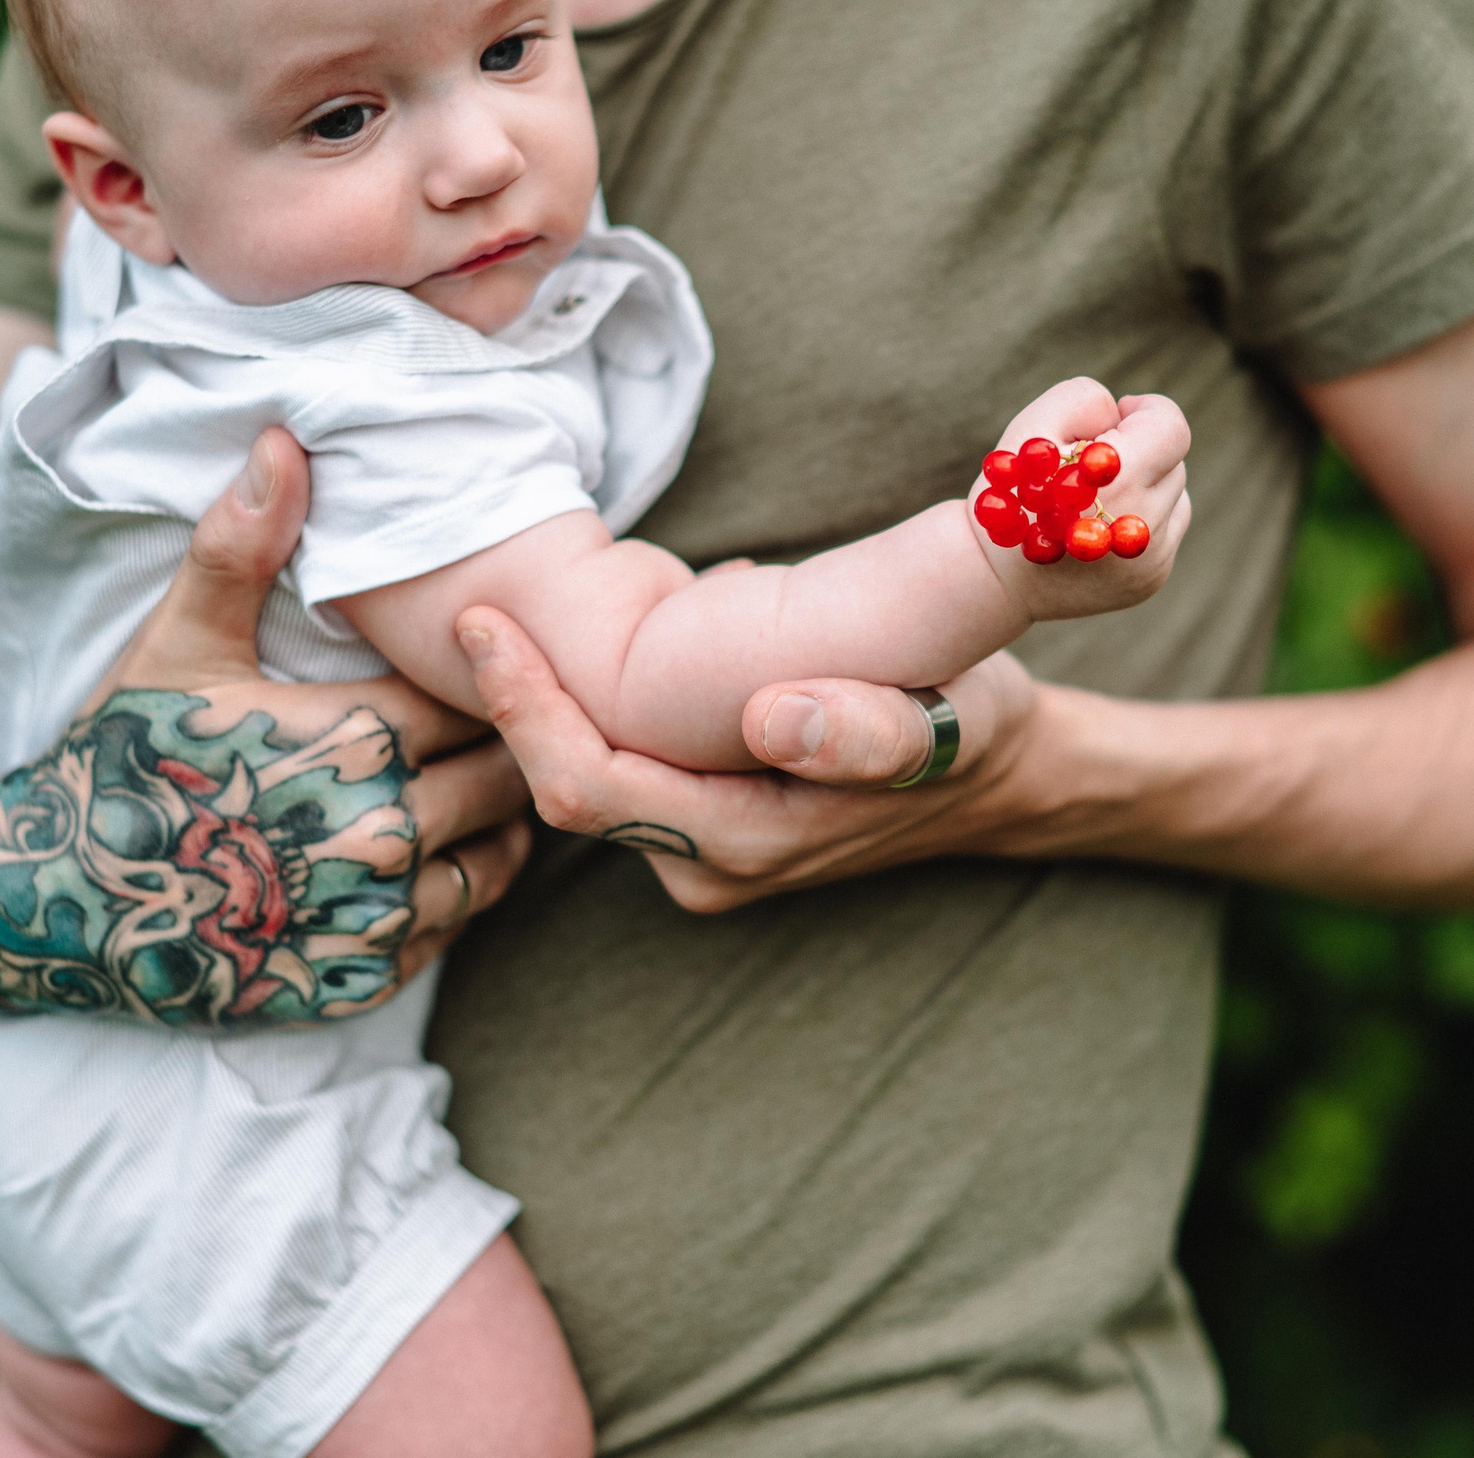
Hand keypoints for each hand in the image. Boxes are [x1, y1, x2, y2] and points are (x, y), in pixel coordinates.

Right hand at [71, 428, 533, 995]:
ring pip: (500, 855)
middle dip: (507, 739)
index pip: (480, 692)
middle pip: (503, 772)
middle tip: (510, 713)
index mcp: (354, 740)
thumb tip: (285, 436)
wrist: (55, 902)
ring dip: (498, 817)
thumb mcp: (178, 643)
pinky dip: (463, 889)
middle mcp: (381, 833)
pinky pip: (459, 926)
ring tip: (483, 779)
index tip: (484, 654)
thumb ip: (242, 544)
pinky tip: (442, 852)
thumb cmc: (121, 756)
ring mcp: (376, 915)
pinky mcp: (365, 977)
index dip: (486, 670)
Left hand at [458, 601, 1044, 911]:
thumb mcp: (946, 718)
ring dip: (550, 704)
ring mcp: (702, 852)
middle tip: (474, 607)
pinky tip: (586, 646)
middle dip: (516, 703)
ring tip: (514, 616)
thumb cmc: (971, 726)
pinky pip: (622, 767)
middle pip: (568, 788)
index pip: (589, 789)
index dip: (525, 711)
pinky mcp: (704, 822)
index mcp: (747, 842)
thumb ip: (870, 732)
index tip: (485, 625)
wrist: (999, 774)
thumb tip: (774, 718)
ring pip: (588, 779)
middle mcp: (708, 865)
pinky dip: (596, 707)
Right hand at [977, 378, 1192, 619]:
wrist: (992, 579)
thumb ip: (1085, 401)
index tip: (1120, 415)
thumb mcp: (1031, 427)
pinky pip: (1167, 529)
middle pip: (1173, 461)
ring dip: (1145, 484)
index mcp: (1117, 482)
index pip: (1171, 427)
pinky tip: (1099, 525)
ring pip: (1174, 495)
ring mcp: (1150, 560)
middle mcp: (1141, 527)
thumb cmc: (1011, 491)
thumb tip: (1127, 415)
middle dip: (1140, 449)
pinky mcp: (1151, 579)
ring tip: (1093, 498)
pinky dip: (1142, 518)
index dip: (1147, 409)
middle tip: (1089, 464)